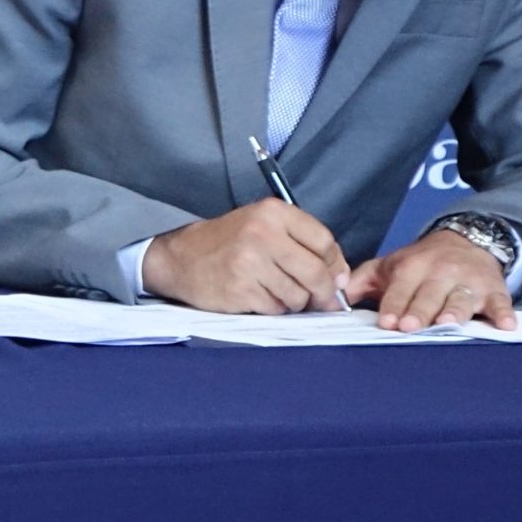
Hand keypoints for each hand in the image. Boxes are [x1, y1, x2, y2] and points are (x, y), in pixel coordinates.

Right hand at [142, 198, 349, 314]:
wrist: (180, 258)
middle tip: (320, 300)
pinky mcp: (240, 290)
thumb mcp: (263, 225)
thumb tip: (341, 279)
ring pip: (298, 296)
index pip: (324, 241)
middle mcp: (262, 233)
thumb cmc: (228, 242)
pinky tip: (257, 296)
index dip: (335, 265)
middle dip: (323, 292)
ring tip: (275, 291)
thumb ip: (302, 243)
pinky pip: (276, 309)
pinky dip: (272, 308)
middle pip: (316, 273)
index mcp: (272, 212)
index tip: (335, 278)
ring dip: (293, 302)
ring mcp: (250, 263)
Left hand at [346, 228, 515, 331]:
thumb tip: (333, 296)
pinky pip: (500, 303)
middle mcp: (440, 273)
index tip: (387, 322)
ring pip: (461, 299)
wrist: (467, 240)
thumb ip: (362, 281)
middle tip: (411, 326)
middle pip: (429, 295)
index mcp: (412, 267)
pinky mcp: (494, 291)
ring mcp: (469, 282)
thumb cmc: (422, 262)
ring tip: (449, 323)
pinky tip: (504, 325)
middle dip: (420, 310)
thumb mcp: (389, 265)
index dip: (393, 305)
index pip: (399, 289)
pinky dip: (503, 313)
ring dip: (455, 311)